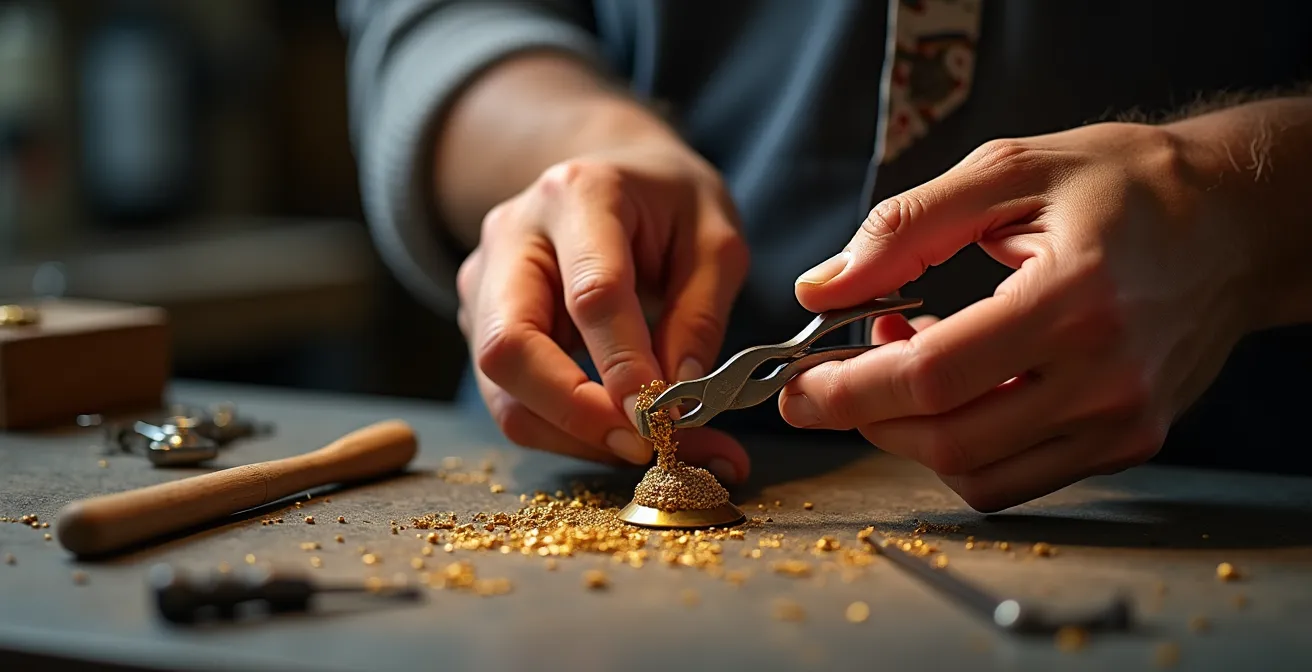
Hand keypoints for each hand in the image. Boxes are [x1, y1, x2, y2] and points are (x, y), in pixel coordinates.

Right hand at [456, 142, 750, 482]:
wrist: (612, 173)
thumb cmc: (668, 203)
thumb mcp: (715, 238)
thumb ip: (702, 315)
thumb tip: (679, 397)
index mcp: (579, 194)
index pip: (591, 293)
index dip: (623, 363)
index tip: (661, 416)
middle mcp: (512, 235)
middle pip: (509, 345)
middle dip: (574, 411)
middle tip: (642, 444)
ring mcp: (484, 281)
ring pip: (500, 388)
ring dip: (570, 434)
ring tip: (643, 447)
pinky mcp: (477, 322)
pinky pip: (510, 397)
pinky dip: (562, 430)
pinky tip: (614, 430)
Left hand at [780, 122, 1257, 510]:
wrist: (1235, 221)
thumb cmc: (1124, 184)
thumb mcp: (1008, 172)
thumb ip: (906, 228)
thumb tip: (821, 288)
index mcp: (1074, 296)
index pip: (934, 376)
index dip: (850, 391)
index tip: (796, 388)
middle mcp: (1106, 375)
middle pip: (949, 439)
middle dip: (867, 417)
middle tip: (834, 374)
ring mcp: (1123, 420)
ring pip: (978, 473)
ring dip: (912, 434)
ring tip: (904, 361)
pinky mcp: (1129, 442)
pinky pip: (1017, 476)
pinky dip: (962, 446)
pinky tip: (956, 386)